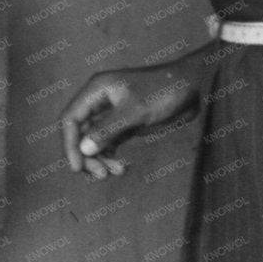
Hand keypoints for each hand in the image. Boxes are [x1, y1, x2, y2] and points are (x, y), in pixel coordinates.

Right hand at [58, 65, 197, 180]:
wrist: (192, 86)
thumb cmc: (164, 91)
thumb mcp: (135, 110)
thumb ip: (108, 129)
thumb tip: (84, 149)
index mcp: (96, 90)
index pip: (71, 118)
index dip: (69, 144)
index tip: (77, 167)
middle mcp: (100, 101)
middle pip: (80, 133)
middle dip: (87, 155)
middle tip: (101, 175)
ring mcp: (112, 113)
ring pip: (94, 141)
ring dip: (100, 159)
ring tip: (116, 172)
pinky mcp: (125, 124)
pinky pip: (109, 143)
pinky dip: (111, 157)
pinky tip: (121, 167)